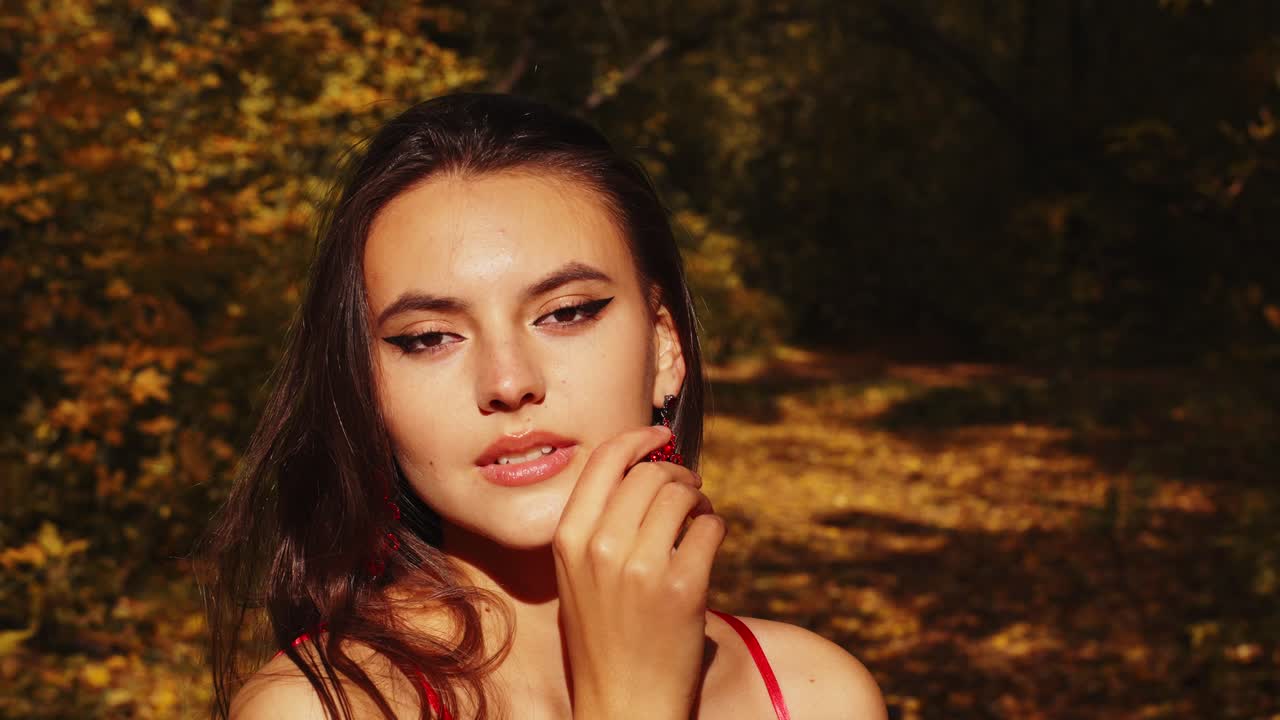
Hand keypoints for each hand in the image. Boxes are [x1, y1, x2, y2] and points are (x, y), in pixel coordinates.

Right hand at [554, 425, 725, 719]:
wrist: (624, 704)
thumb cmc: (603, 639)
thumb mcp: (577, 578)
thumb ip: (597, 526)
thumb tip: (642, 470)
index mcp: (568, 540)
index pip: (605, 460)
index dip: (638, 438)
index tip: (661, 436)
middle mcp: (601, 548)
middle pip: (650, 473)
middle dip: (676, 473)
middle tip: (689, 488)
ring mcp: (642, 567)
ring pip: (683, 495)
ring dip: (699, 499)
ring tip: (699, 517)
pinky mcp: (684, 587)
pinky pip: (711, 527)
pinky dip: (715, 526)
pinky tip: (708, 543)